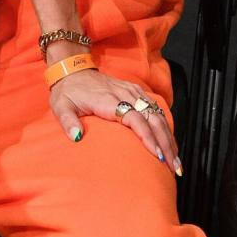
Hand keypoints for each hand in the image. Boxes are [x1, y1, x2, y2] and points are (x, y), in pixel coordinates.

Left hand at [49, 68, 180, 174]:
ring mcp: (131, 91)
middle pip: (151, 118)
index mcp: (108, 100)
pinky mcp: (134, 90)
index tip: (156, 155)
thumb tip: (76, 136)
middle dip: (165, 143)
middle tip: (174, 167)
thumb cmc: (68, 91)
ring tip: (176, 160)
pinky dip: (164, 125)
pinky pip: (154, 107)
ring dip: (168, 136)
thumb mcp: (61, 106)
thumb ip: (67, 121)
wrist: (72, 69)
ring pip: (156, 113)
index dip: (147, 136)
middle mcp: (123, 94)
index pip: (134, 118)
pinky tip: (169, 142)